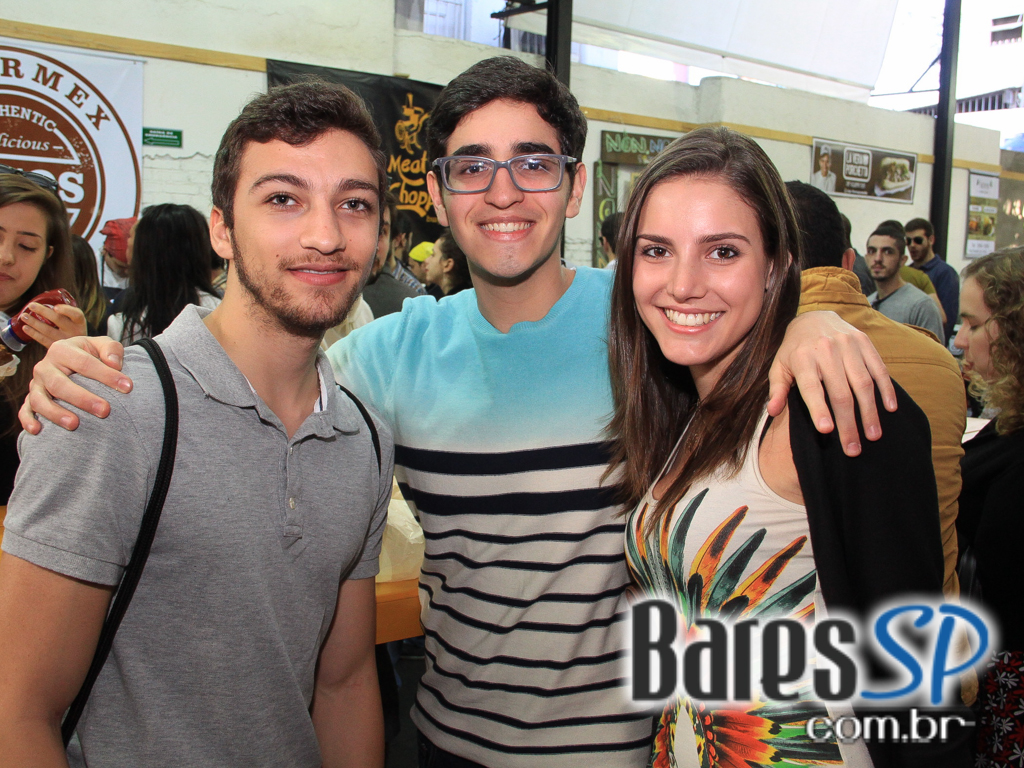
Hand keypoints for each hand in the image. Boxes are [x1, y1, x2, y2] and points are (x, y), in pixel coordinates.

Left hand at [17, 303, 88, 347]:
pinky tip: (25, 328)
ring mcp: (65, 341)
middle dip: (43, 312)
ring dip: (34, 322)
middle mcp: (74, 332)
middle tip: (31, 305)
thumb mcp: (75, 321)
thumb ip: (65, 312)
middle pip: (58, 320)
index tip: (55, 307)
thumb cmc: (72, 329)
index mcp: (80, 322)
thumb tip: (44, 296)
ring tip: (24, 316)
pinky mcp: (57, 347)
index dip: (66, 310)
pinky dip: (33, 333)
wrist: (78, 348)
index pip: (76, 314)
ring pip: (48, 331)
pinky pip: (43, 340)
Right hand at [18, 336, 129, 433]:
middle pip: (60, 384)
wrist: (74, 361)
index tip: (127, 387)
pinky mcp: (30, 398)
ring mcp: (36, 384)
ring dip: (55, 413)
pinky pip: (25, 410)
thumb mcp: (103, 345)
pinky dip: (28, 420)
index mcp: (62, 349)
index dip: (106, 375)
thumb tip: (114, 364)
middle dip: (83, 399)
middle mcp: (45, 366)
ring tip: (75, 424)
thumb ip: (112, 349)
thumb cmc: (91, 354)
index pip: (85, 363)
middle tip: (105, 411)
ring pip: (39, 399)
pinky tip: (38, 430)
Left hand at [767, 311, 895, 456]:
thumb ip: (777, 389)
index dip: (819, 410)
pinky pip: (878, 368)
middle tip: (853, 449)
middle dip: (848, 423)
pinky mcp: (864, 342)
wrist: (813, 317)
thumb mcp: (779, 367)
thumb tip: (773, 411)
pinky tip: (889, 409)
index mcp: (802, 358)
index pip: (811, 388)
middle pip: (840, 392)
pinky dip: (886, 389)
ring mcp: (848, 344)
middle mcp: (826, 350)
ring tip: (873, 436)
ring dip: (870, 412)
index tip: (826, 431)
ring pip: (862, 383)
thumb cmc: (794, 351)